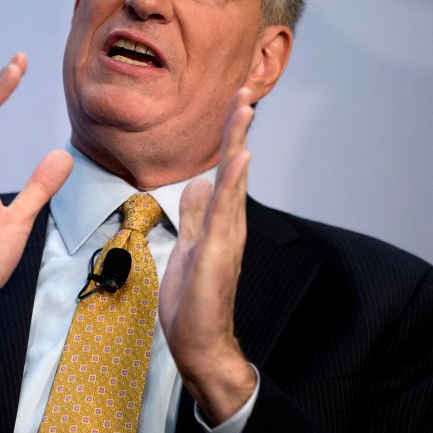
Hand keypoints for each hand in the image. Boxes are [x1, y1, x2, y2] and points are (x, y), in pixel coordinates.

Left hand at [159, 88, 257, 424]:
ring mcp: (226, 235)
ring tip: (243, 107)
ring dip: (238, 141)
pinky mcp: (217, 250)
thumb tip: (196, 185)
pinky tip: (241, 156)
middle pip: (235, 165)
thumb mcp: (188, 247)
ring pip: (234, 179)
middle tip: (244, 90)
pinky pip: (226, 209)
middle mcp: (229, 222)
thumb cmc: (194, 300)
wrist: (200, 342)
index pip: (224, 169)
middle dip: (237, 127)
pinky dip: (234, 181)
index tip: (232, 102)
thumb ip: (195, 216)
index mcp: (220, 220)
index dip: (228, 136)